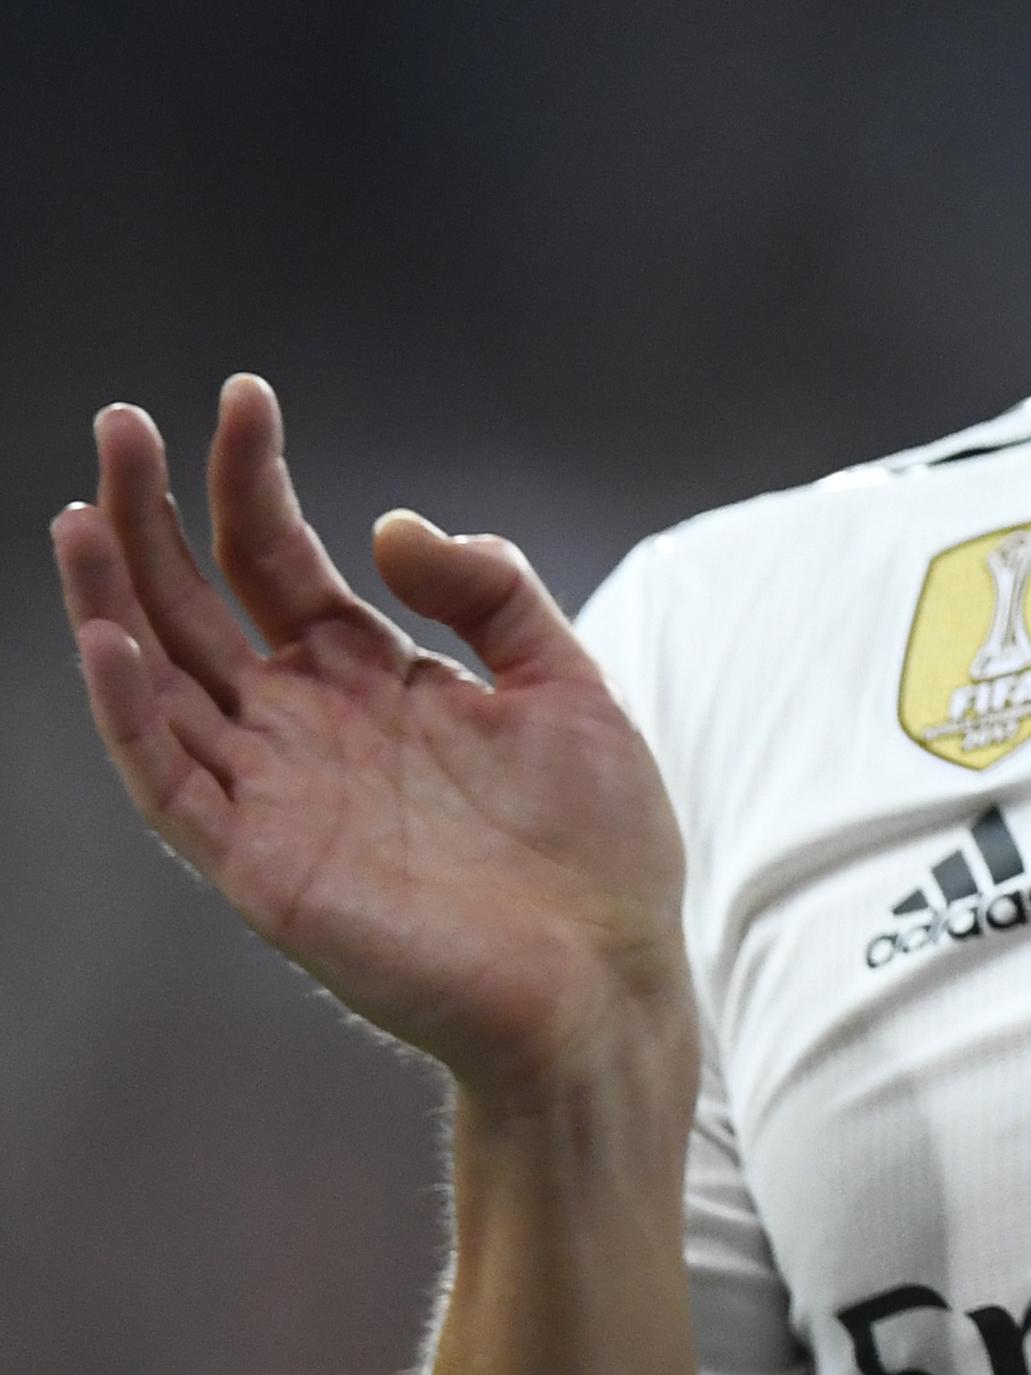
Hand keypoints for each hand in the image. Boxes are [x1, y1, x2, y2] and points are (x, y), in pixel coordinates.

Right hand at [49, 378, 692, 1117]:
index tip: (243, 395)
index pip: (284, 561)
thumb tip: (390, 524)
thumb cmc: (595, 848)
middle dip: (156, 515)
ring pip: (160, 682)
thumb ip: (491, 593)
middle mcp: (310, 728)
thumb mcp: (568, 684)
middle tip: (118, 423)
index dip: (255, 480)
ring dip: (113, 600)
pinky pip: (170, 782)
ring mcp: (276, 794)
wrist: (607, 979)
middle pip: (202, 603)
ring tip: (79, 512)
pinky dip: (132, 714)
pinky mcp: (260, 864)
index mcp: (377, 681)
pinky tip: (111, 641)